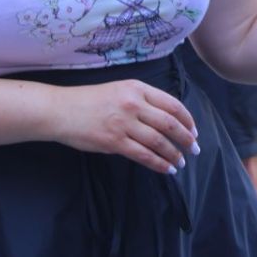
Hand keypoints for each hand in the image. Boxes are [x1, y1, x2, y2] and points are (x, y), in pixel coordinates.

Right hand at [49, 79, 198, 174]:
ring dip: (174, 154)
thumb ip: (142, 101)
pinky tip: (167, 169)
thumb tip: (166, 119)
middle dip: (186, 138)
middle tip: (195, 149)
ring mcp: (124, 123)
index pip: (172, 104)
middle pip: (170, 123)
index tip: (195, 131)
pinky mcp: (114, 142)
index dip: (188, 120)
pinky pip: (143, 155)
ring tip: (181, 162)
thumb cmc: (89, 100)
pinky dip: (159, 164)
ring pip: (159, 141)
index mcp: (137, 88)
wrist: (61, 110)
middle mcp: (133, 104)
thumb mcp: (119, 90)